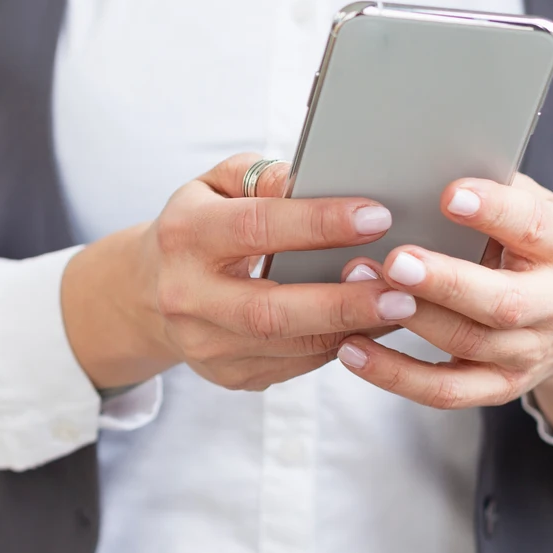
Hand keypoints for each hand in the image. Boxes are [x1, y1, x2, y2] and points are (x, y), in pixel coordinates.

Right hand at [63, 153, 417, 391]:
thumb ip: (262, 178)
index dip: (318, 223)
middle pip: (271, 309)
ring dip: (352, 329)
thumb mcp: (216, 185)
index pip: (256, 228)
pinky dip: (340, 346)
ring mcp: (205, 344)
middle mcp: (187, 296)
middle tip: (404, 290)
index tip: (377, 216)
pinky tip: (373, 327)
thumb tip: (312, 181)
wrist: (147, 292)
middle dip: (343, 301)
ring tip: (404, 307)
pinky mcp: (228, 375)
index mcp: (184, 235)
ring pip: (290, 345)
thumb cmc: (200, 226)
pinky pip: (296, 365)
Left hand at [334, 174, 552, 437]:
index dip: (496, 211)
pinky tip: (351, 349)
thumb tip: (425, 155)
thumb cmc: (541, 245)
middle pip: (501, 302)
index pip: (535, 227)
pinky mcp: (499, 386)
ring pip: (467, 344)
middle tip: (394, 259)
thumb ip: (496, 187)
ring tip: (355, 284)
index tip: (452, 194)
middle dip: (445, 282)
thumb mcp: (539, 207)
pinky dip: (396, 375)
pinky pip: (444, 391)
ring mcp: (527, 351)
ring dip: (409, 317)